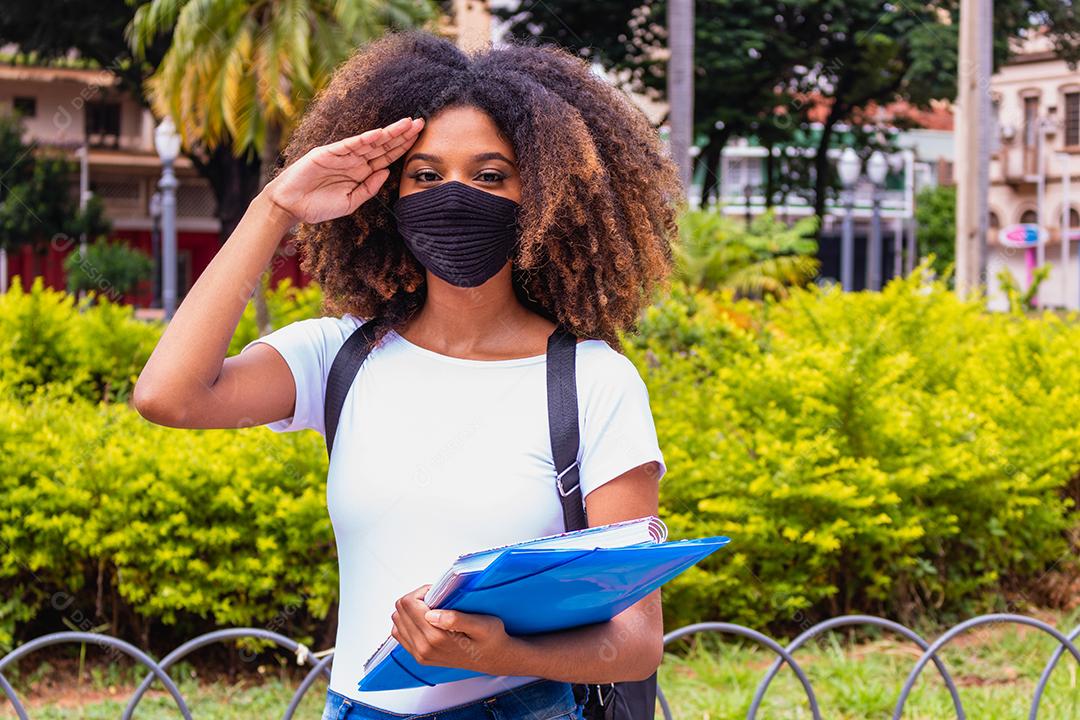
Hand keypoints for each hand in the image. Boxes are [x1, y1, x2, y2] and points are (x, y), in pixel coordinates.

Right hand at [262, 116, 423, 225]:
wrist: (291, 206)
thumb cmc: (318, 206)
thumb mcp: (351, 202)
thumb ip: (369, 188)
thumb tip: (387, 172)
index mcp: (361, 172)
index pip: (387, 157)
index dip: (403, 147)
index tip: (420, 138)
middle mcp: (354, 160)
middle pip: (383, 145)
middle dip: (402, 135)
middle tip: (422, 122)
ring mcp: (341, 155)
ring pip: (370, 142)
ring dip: (389, 133)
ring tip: (407, 123)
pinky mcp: (327, 153)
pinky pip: (349, 145)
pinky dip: (364, 139)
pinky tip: (380, 133)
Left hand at [390, 584, 524, 675]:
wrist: (493, 659)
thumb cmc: (490, 638)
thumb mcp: (482, 625)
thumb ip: (456, 619)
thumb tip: (431, 614)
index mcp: (436, 637)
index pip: (409, 604)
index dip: (422, 591)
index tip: (438, 593)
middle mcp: (423, 648)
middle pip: (400, 610)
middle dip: (415, 599)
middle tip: (436, 599)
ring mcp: (419, 654)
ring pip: (397, 621)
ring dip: (411, 610)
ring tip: (431, 609)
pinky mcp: (419, 657)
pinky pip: (400, 634)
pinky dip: (408, 622)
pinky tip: (424, 620)